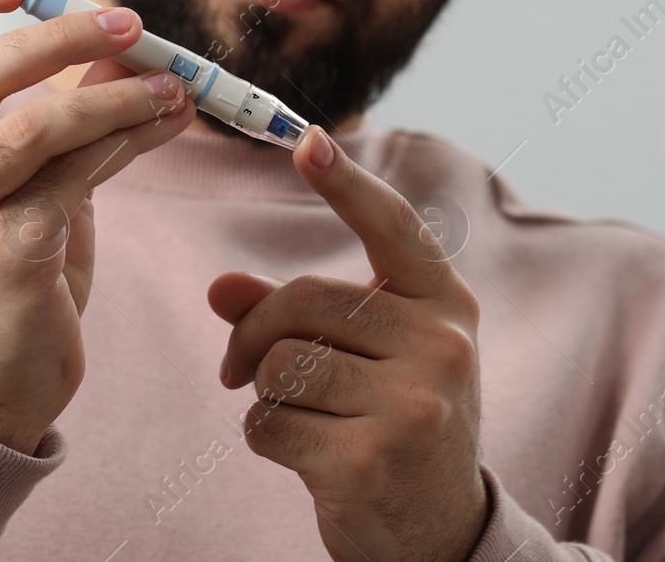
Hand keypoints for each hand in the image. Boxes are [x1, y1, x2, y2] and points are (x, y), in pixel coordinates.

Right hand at [0, 0, 195, 453]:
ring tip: (172, 84)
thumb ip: (57, 111)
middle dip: (63, 35)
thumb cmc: (7, 269)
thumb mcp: (21, 179)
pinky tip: (165, 125)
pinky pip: (74, 177)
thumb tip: (119, 45)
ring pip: (33, 124)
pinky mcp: (4, 256)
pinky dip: (128, 140)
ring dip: (114, 95)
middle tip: (130, 24)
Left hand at [208, 126, 487, 561]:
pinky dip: (265, 437)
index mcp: (446, 304)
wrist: (439, 533)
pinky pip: (270, 423)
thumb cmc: (397, 421)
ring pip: (280, 363)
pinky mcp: (370, 461)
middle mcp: (441, 346)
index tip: (307, 141)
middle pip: (304, 300)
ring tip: (294, 416)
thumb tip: (218, 287)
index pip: (394, 229)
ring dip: (263, 393)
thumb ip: (298, 313)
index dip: (347, 185)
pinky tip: (303, 456)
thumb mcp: (368, 357)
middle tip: (234, 367)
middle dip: (253, 331)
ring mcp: (412, 405)